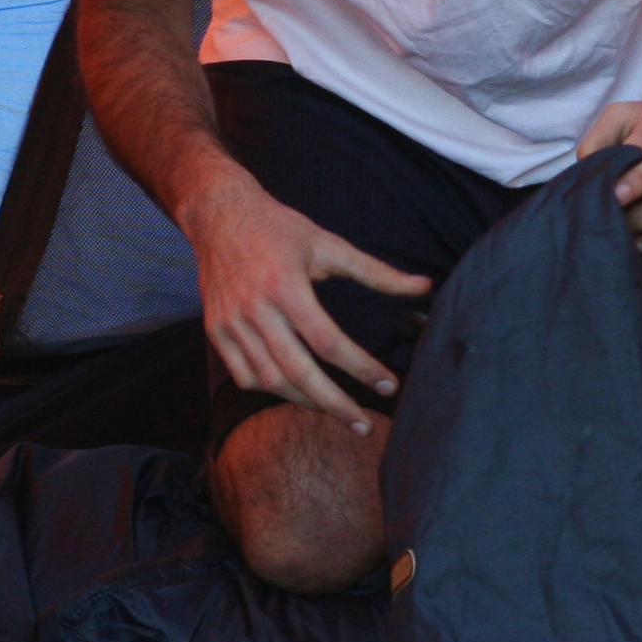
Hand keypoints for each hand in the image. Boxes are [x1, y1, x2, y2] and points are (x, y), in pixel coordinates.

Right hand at [182, 169, 430, 432]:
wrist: (219, 216)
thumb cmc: (280, 230)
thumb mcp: (330, 244)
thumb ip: (377, 272)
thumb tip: (425, 286)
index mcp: (286, 287)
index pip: (328, 341)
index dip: (360, 367)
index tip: (388, 385)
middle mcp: (255, 310)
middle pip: (298, 372)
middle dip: (334, 404)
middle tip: (364, 424)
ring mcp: (230, 324)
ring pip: (270, 380)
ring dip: (306, 401)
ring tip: (336, 409)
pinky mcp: (216, 332)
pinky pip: (243, 377)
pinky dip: (271, 390)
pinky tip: (296, 392)